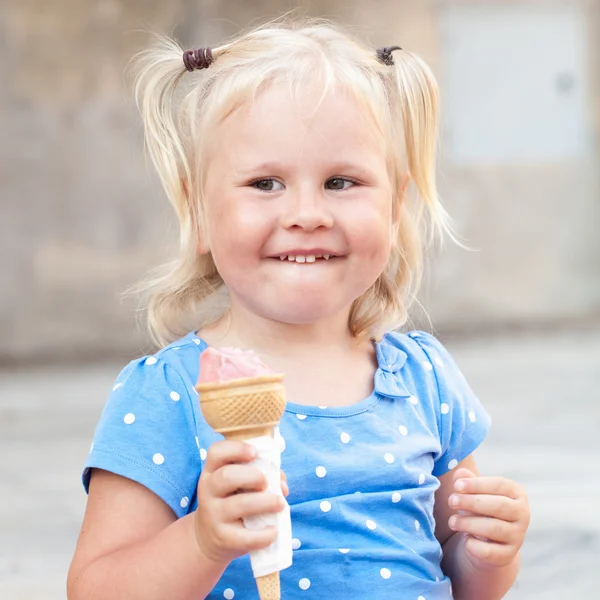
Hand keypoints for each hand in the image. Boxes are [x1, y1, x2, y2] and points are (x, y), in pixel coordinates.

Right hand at [194, 440, 287, 563]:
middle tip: (265, 483)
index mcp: (212, 471)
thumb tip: (281, 485)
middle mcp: (208, 490)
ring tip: (279, 504)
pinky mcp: (222, 538)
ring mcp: (213, 515)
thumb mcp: (237, 484)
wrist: (209, 538)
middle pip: (227, 476)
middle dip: (252, 476)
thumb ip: (259, 475)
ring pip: (238, 504)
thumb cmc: (232, 501)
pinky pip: (244, 536)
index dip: (237, 448)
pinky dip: (263, 534)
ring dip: (265, 502)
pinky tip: (273, 531)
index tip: (255, 453)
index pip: (216, 452)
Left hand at [447, 468, 529, 570]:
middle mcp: (522, 514)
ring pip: (494, 528)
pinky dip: (474, 546)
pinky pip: (490, 551)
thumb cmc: (480, 509)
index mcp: (516, 493)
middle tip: (451, 501)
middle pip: (498, 506)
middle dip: (471, 502)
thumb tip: (460, 473)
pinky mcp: (508, 555)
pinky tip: (465, 540)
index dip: (476, 484)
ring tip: (452, 521)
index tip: (457, 486)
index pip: (499, 485)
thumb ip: (468, 481)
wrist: (488, 542)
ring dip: (468, 523)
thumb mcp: (475, 492)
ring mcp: (518, 536)